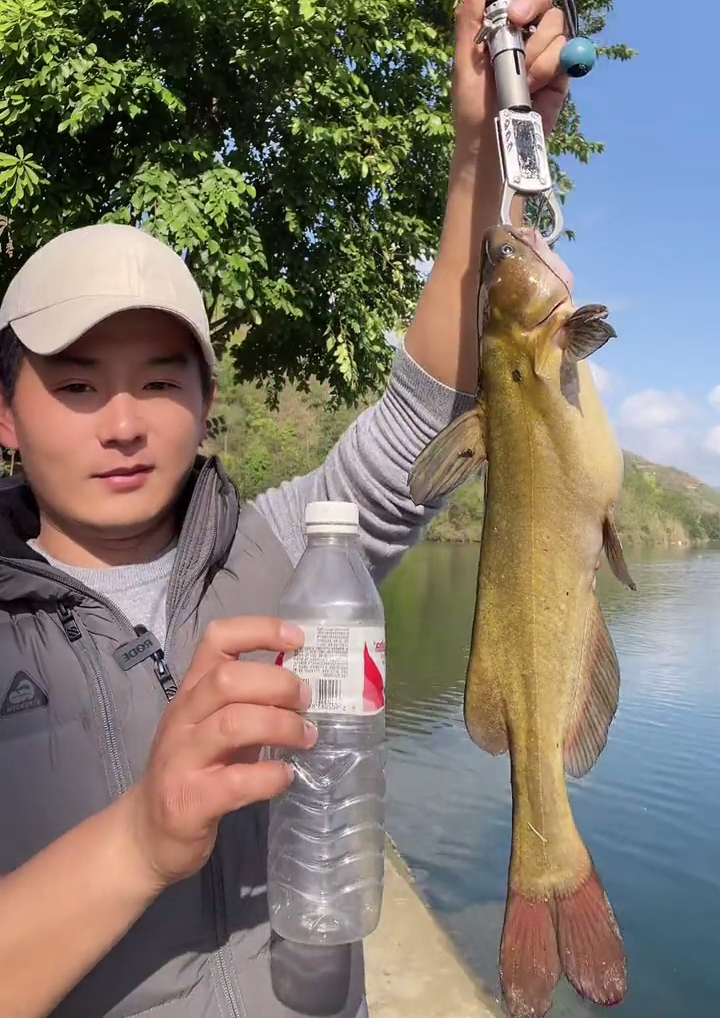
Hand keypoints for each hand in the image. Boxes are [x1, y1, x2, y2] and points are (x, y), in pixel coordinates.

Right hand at [120, 616, 315, 888]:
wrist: (146, 832)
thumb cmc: (194, 769)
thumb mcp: (214, 725)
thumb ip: (249, 702)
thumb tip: (306, 685)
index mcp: (192, 691)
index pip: (218, 640)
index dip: (260, 630)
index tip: (298, 638)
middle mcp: (183, 718)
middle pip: (228, 681)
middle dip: (277, 684)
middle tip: (306, 701)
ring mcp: (181, 759)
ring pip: (232, 725)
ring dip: (281, 727)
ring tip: (307, 737)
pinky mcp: (189, 801)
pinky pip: (236, 782)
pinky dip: (269, 776)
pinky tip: (286, 776)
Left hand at [453, 0, 569, 147]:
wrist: (492, 147)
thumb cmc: (473, 109)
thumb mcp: (465, 62)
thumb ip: (469, 22)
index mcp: (502, 28)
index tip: (512, 12)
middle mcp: (526, 36)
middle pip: (545, 3)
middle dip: (532, 7)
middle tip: (519, 24)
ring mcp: (545, 54)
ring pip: (556, 27)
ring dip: (537, 52)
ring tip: (521, 79)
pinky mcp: (561, 73)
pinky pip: (566, 52)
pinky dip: (550, 66)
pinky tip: (535, 86)